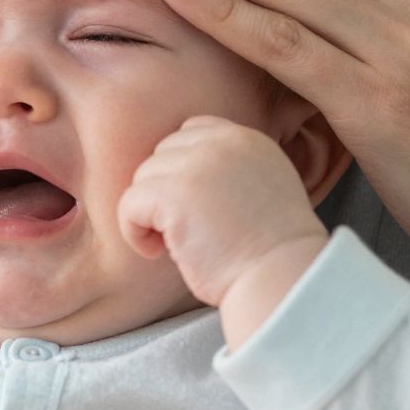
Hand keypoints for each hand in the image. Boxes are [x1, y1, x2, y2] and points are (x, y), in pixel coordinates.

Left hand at [118, 114, 325, 307]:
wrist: (280, 279)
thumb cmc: (271, 252)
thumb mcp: (265, 189)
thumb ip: (231, 170)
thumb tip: (182, 177)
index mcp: (247, 139)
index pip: (191, 131)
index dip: (181, 170)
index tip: (192, 207)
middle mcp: (222, 143)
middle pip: (162, 153)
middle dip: (164, 192)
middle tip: (186, 231)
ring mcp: (197, 165)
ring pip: (143, 178)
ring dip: (149, 214)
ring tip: (175, 244)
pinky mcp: (174, 194)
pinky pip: (129, 203)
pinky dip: (134, 232)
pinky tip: (157, 252)